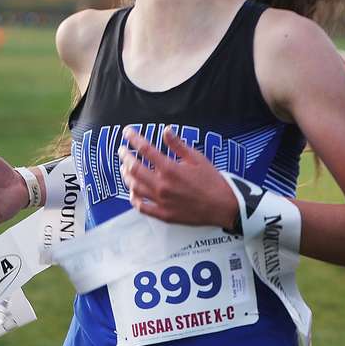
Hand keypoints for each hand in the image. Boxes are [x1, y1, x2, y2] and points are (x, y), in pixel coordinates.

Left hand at [118, 127, 236, 227]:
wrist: (223, 207)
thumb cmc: (212, 181)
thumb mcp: (197, 158)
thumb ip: (178, 145)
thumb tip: (166, 131)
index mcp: (170, 169)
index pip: (145, 150)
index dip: (133, 139)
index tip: (126, 132)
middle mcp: (162, 185)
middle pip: (134, 168)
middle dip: (125, 157)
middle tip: (122, 151)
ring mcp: (161, 201)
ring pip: (135, 187)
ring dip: (127, 176)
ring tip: (125, 169)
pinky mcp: (163, 215)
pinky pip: (142, 207)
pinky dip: (134, 199)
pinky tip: (133, 193)